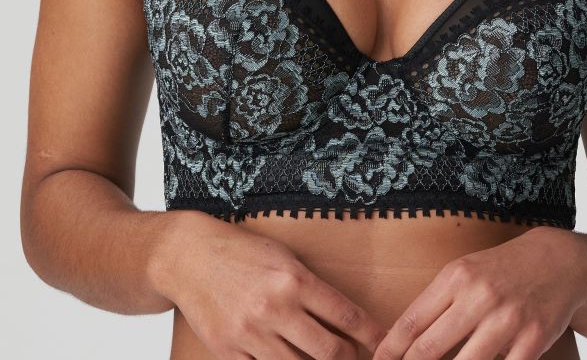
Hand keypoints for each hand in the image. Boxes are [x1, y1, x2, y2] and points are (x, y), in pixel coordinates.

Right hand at [148, 210, 387, 359]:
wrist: (189, 257)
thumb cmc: (241, 251)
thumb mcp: (283, 256)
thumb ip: (310, 286)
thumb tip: (341, 317)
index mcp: (293, 279)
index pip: (345, 314)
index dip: (370, 333)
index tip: (384, 342)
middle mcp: (275, 308)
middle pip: (328, 351)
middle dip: (349, 359)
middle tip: (356, 357)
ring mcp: (250, 334)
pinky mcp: (227, 352)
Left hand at [371, 225, 586, 359]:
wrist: (557, 261)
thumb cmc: (500, 269)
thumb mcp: (464, 272)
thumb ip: (437, 302)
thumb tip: (402, 339)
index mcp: (455, 277)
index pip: (410, 323)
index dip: (388, 352)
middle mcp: (478, 297)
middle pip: (428, 349)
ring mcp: (506, 320)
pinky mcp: (532, 341)